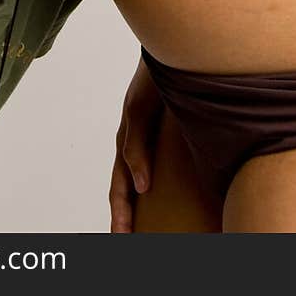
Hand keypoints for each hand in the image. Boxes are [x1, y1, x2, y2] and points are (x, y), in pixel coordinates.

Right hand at [109, 55, 163, 232]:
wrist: (176, 51)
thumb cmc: (154, 76)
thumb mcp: (140, 110)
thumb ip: (136, 145)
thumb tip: (141, 188)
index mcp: (126, 143)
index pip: (119, 189)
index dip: (120, 215)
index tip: (123, 238)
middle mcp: (136, 145)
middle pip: (127, 190)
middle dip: (126, 219)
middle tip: (127, 243)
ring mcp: (150, 140)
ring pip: (140, 182)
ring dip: (140, 207)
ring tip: (143, 231)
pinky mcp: (165, 135)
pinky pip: (157, 166)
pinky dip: (156, 186)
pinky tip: (167, 198)